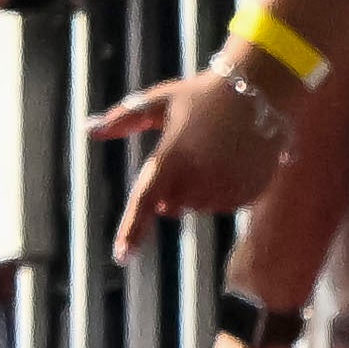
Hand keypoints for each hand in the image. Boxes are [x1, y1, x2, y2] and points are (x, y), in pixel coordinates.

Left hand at [96, 67, 300, 242]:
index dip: (132, 230)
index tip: (121, 256)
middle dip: (174, 189)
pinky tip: (234, 159)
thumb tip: (88, 129)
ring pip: (201, 206)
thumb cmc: (203, 94)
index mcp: (171, 157)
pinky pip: (226, 203)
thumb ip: (122, 119)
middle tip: (190, 150)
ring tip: (216, 150)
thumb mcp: (160, 101)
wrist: (260, 91)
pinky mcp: (248, 194)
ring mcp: (226, 188)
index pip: (146, 201)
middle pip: (173, 206)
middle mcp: (198, 179)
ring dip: (202, 188)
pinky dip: (226, 188)